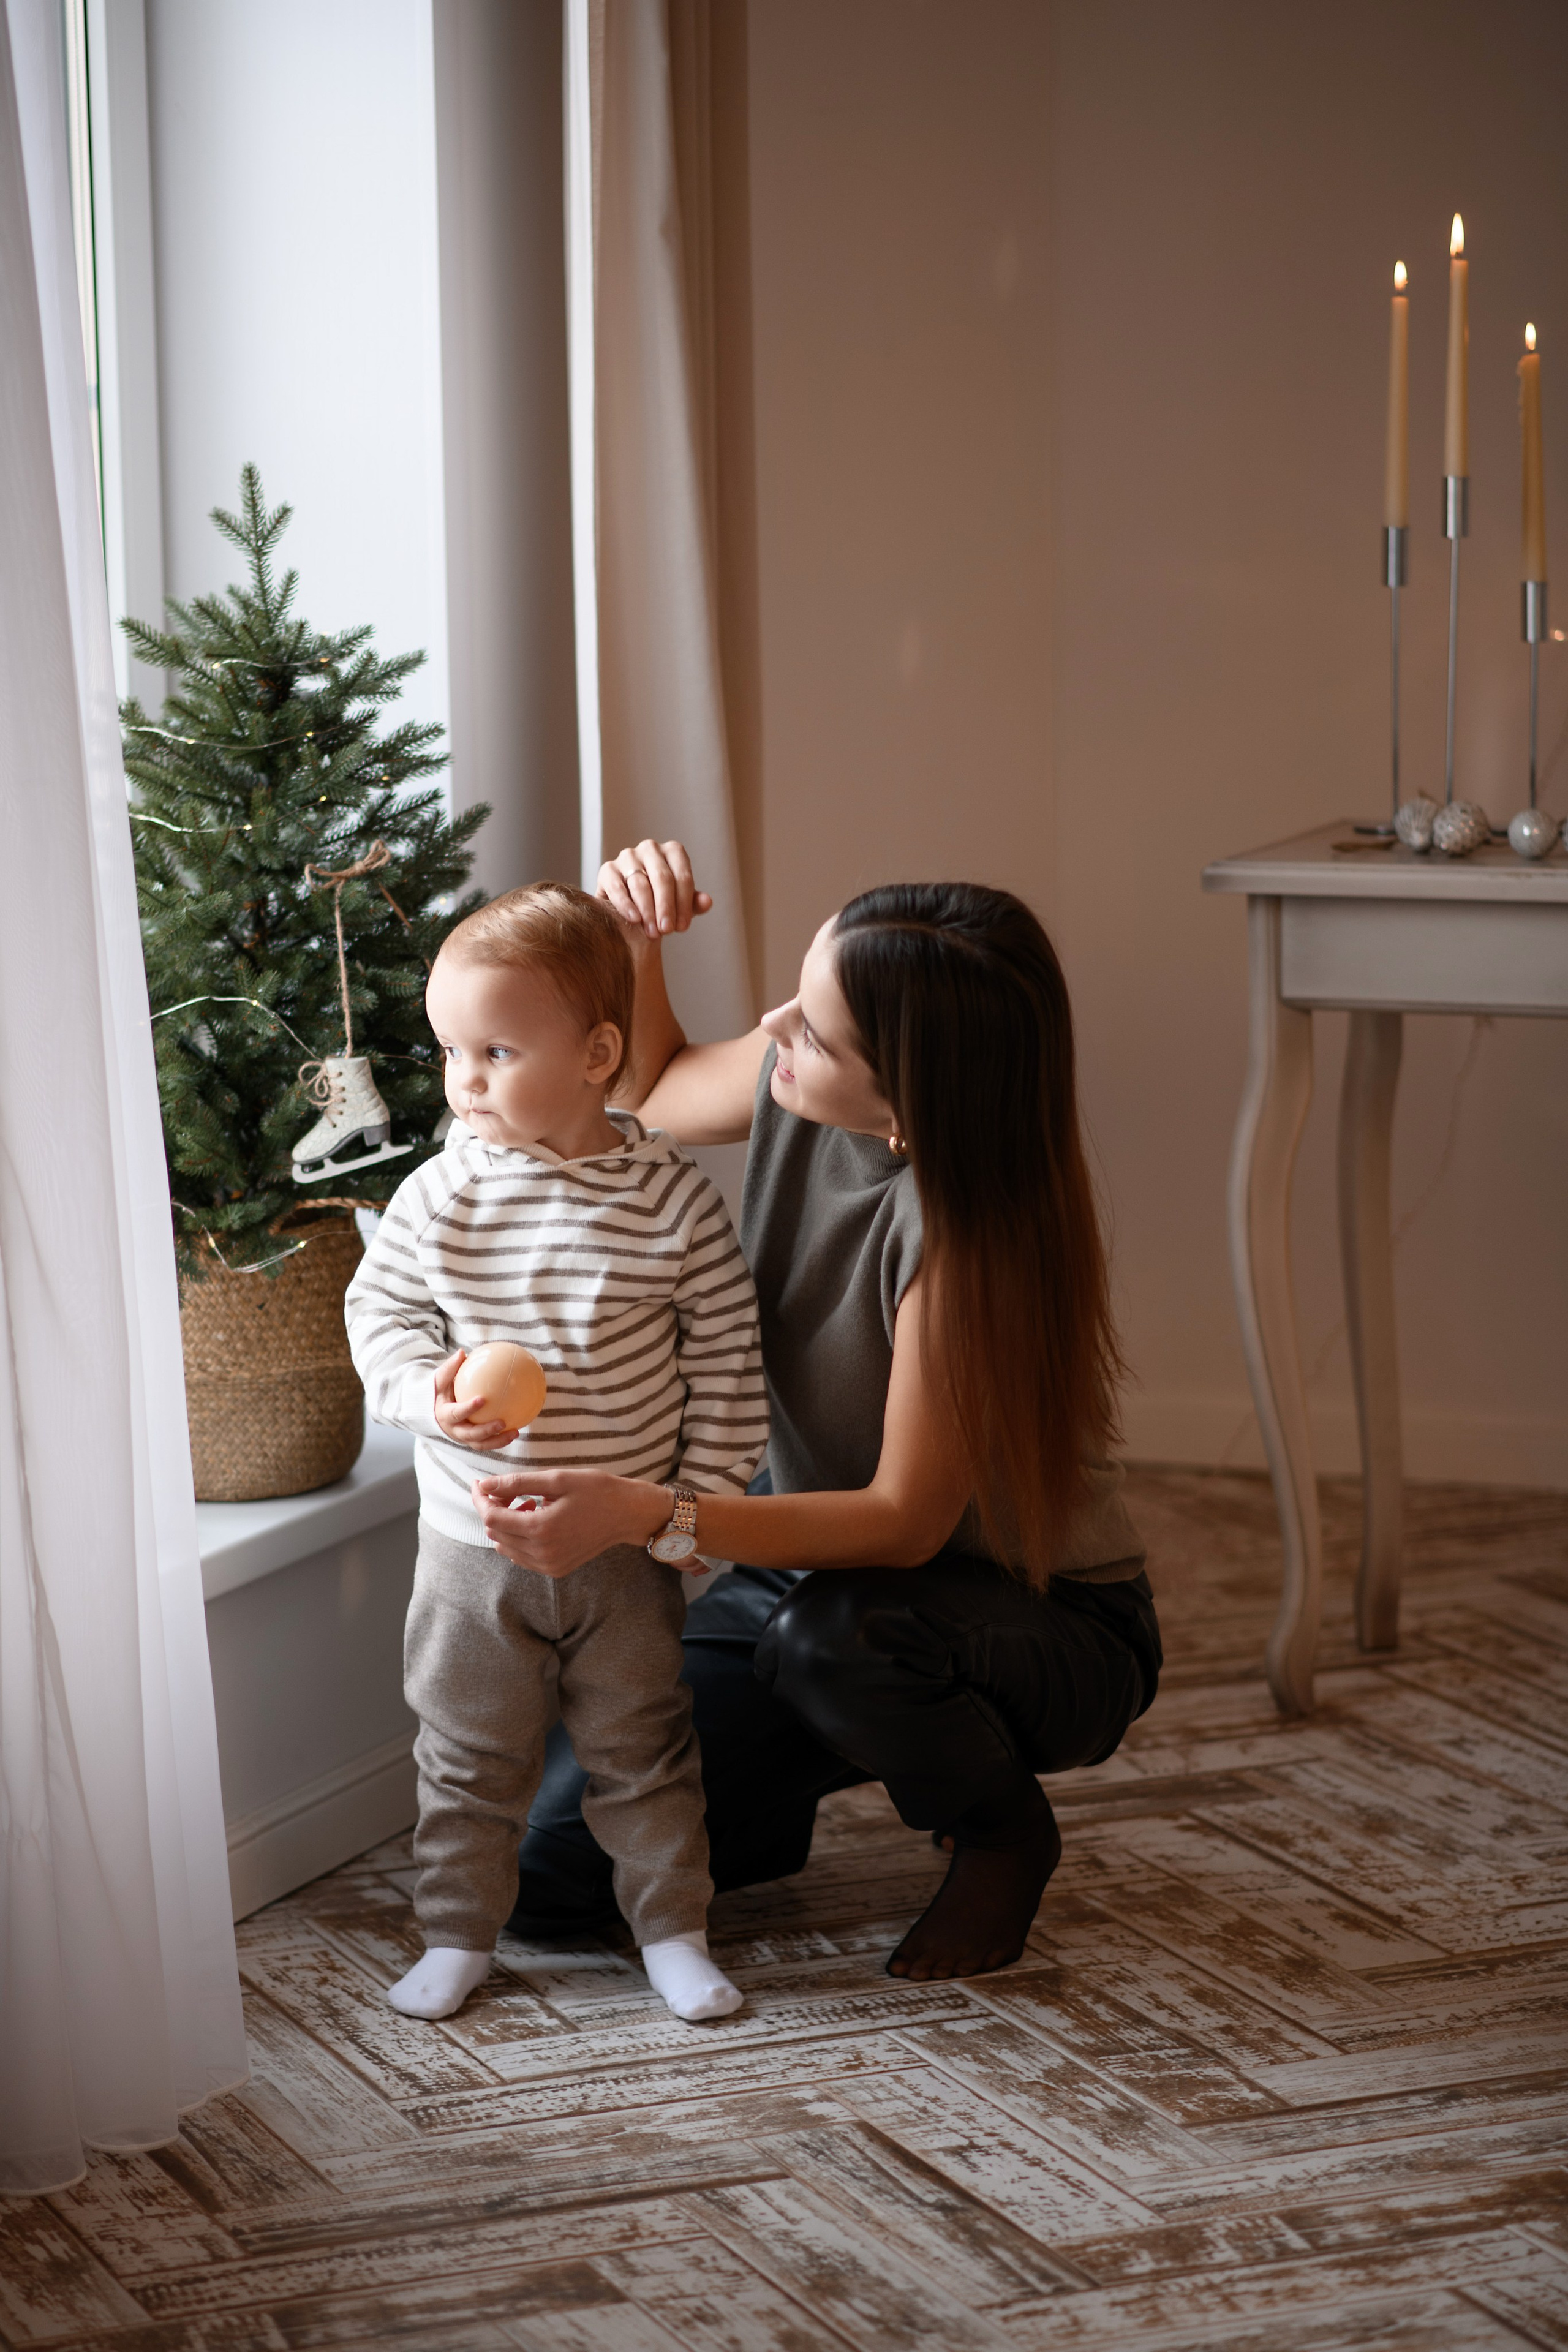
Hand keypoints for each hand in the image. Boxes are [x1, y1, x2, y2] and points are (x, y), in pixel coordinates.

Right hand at [433, 1350, 516, 1450]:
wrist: (434, 1411)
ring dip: (498, 1441)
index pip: (456, 1413)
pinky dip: (501, 1440)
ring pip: (481, 1444)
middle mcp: (454, 1430)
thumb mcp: (441, 1379)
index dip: (468, 1408)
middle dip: (486, 1430)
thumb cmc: (440, 1391)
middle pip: (470, 1435)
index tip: (483, 1399)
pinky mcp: (472, 1441)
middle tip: (502, 1422)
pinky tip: (517, 1430)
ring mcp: (463, 1438)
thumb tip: (462, 1352)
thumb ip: (451, 1368)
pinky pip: (487, 1443)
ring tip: (515, 1432)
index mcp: (445, 1415)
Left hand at [471, 1468, 669, 1577]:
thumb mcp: (557, 1479)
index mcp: (540, 1529)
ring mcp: (548, 1565)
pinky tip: (536, 1518)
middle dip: (493, 1508)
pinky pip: (521, 1556)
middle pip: (495, 1532)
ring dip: (506, 1524)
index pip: (491, 1517)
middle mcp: (541, 1553)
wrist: (628, 1514)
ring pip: (505, 1546)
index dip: (480, 1498)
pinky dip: (519, 1537)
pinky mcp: (555, 1569)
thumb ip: (517, 1483)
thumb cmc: (596, 1490)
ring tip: (527, 1502)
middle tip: (508, 1489)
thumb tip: (484, 1485)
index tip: (479, 1482)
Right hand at [597, 839, 712, 943]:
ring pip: (640, 883)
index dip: (684, 904)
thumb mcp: (681, 905)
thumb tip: (707, 902)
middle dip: (666, 907)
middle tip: (667, 931)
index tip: (683, 928)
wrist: (633, 912)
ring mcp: (627, 856)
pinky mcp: (608, 869)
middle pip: (662, 878)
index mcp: (673, 851)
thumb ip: (694, 903)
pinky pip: (617, 886)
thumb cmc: (662, 904)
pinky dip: (626, 905)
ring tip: (653, 932)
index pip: (682, 876)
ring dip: (648, 911)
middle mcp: (650, 848)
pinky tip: (635, 920)